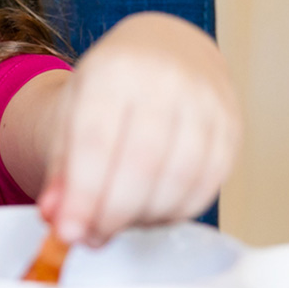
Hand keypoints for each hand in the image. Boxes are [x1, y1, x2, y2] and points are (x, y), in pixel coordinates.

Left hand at [38, 12, 240, 246]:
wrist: (166, 50)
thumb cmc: (113, 84)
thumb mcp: (73, 111)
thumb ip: (62, 167)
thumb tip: (56, 217)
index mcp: (115, 70)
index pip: (97, 142)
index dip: (83, 195)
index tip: (68, 232)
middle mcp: (166, 79)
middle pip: (141, 165)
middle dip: (112, 214)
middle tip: (91, 237)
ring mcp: (206, 101)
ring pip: (178, 180)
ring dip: (144, 217)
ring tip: (119, 221)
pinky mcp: (232, 126)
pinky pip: (208, 185)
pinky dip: (176, 210)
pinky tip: (151, 211)